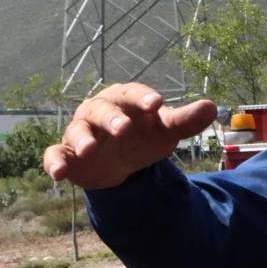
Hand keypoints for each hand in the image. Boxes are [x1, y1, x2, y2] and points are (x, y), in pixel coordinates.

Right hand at [42, 82, 217, 188]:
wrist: (120, 162)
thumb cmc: (144, 136)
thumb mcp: (165, 130)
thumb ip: (184, 121)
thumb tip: (211, 107)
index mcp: (124, 100)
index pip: (132, 94)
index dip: (142, 98)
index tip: (156, 104)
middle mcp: (98, 111)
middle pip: (102, 110)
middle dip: (112, 118)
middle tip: (123, 129)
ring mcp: (80, 132)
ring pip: (77, 130)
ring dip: (82, 139)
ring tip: (89, 149)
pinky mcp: (66, 154)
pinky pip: (55, 155)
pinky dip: (54, 163)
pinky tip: (58, 173)